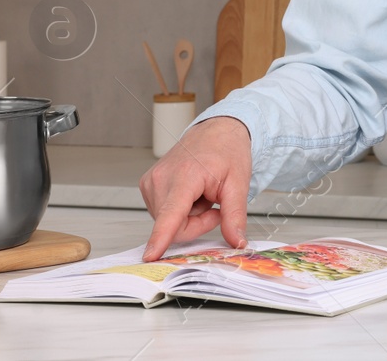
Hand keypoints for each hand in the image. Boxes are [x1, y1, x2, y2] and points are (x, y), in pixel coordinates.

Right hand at [138, 116, 252, 260]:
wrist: (216, 131)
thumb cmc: (227, 151)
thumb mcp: (239, 184)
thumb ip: (235, 216)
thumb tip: (237, 242)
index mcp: (185, 175)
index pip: (171, 213)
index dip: (161, 237)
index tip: (150, 255)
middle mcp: (162, 178)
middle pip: (174, 226)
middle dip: (197, 223)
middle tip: (214, 204)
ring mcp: (151, 181)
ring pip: (167, 223)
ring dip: (188, 216)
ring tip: (202, 194)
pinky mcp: (147, 185)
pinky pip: (163, 214)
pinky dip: (180, 210)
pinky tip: (191, 193)